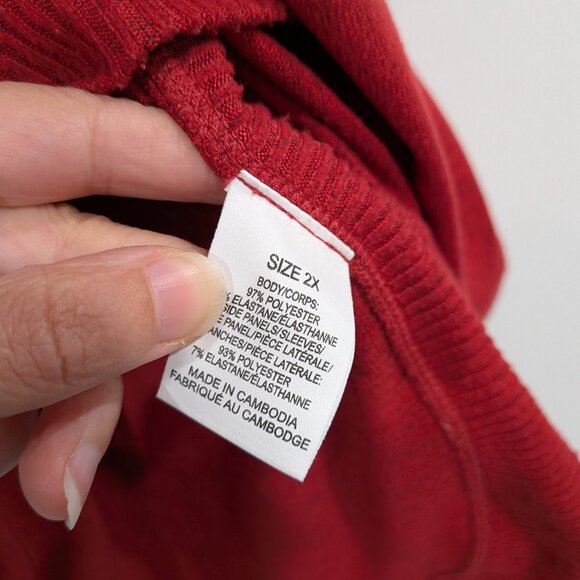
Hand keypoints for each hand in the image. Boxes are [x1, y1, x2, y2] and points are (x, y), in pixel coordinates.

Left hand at [0, 82, 225, 527]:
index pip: (87, 136)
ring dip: (91, 405)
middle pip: (105, 253)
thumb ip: (42, 320)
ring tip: (60, 478)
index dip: (182, 157)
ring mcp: (0, 295)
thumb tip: (196, 288)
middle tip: (210, 370)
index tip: (267, 199)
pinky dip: (62, 429)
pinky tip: (43, 477)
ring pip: (91, 329)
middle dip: (149, 325)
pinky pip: (60, 376)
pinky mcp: (5, 353)